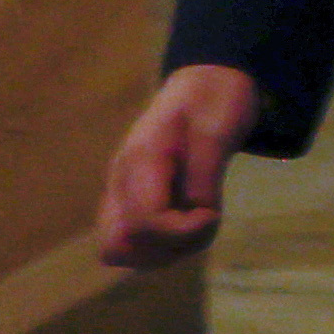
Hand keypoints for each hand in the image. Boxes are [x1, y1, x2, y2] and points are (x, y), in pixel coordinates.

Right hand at [94, 64, 259, 267]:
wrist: (207, 81)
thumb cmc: (215, 100)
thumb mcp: (220, 131)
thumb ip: (205, 177)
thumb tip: (197, 216)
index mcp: (140, 161)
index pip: (142, 222)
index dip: (180, 231)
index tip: (212, 213)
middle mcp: (121, 183)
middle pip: (114, 247)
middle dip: (162, 249)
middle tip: (199, 225)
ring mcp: (123, 193)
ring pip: (122, 251)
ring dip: (165, 251)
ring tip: (200, 220)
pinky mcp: (133, 201)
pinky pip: (135, 242)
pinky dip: (164, 244)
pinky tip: (193, 219)